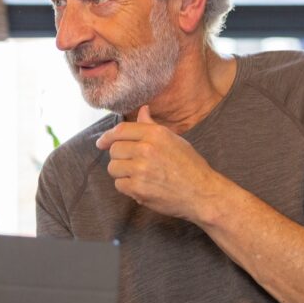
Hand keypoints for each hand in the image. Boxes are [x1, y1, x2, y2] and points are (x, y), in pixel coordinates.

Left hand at [95, 105, 215, 221]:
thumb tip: (142, 110)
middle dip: (119, 157)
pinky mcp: (138, 188)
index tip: (101, 142)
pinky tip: (141, 186)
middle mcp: (146, 149)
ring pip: (113, 168)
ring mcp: (141, 169)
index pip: (121, 130)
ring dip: (121, 173)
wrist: (202, 193)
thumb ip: (152, 126)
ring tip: (137, 176)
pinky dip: (127, 187)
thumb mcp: (173, 140)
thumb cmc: (190, 166)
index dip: (107, 136)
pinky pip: (119, 185)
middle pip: (114, 149)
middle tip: (131, 164)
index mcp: (155, 134)